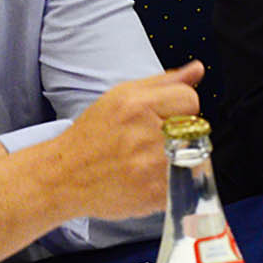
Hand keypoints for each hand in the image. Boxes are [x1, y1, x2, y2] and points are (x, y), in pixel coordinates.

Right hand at [53, 61, 202, 219]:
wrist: (64, 177)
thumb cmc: (90, 137)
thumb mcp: (118, 97)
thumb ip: (162, 82)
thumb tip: (197, 69)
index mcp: (136, 105)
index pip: (190, 99)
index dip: (176, 108)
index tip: (158, 118)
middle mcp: (146, 134)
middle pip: (195, 127)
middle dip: (178, 133)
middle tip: (148, 141)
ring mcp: (153, 167)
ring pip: (196, 156)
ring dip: (179, 158)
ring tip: (148, 160)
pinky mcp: (158, 193)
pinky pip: (187, 182)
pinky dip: (174, 181)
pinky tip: (149, 178)